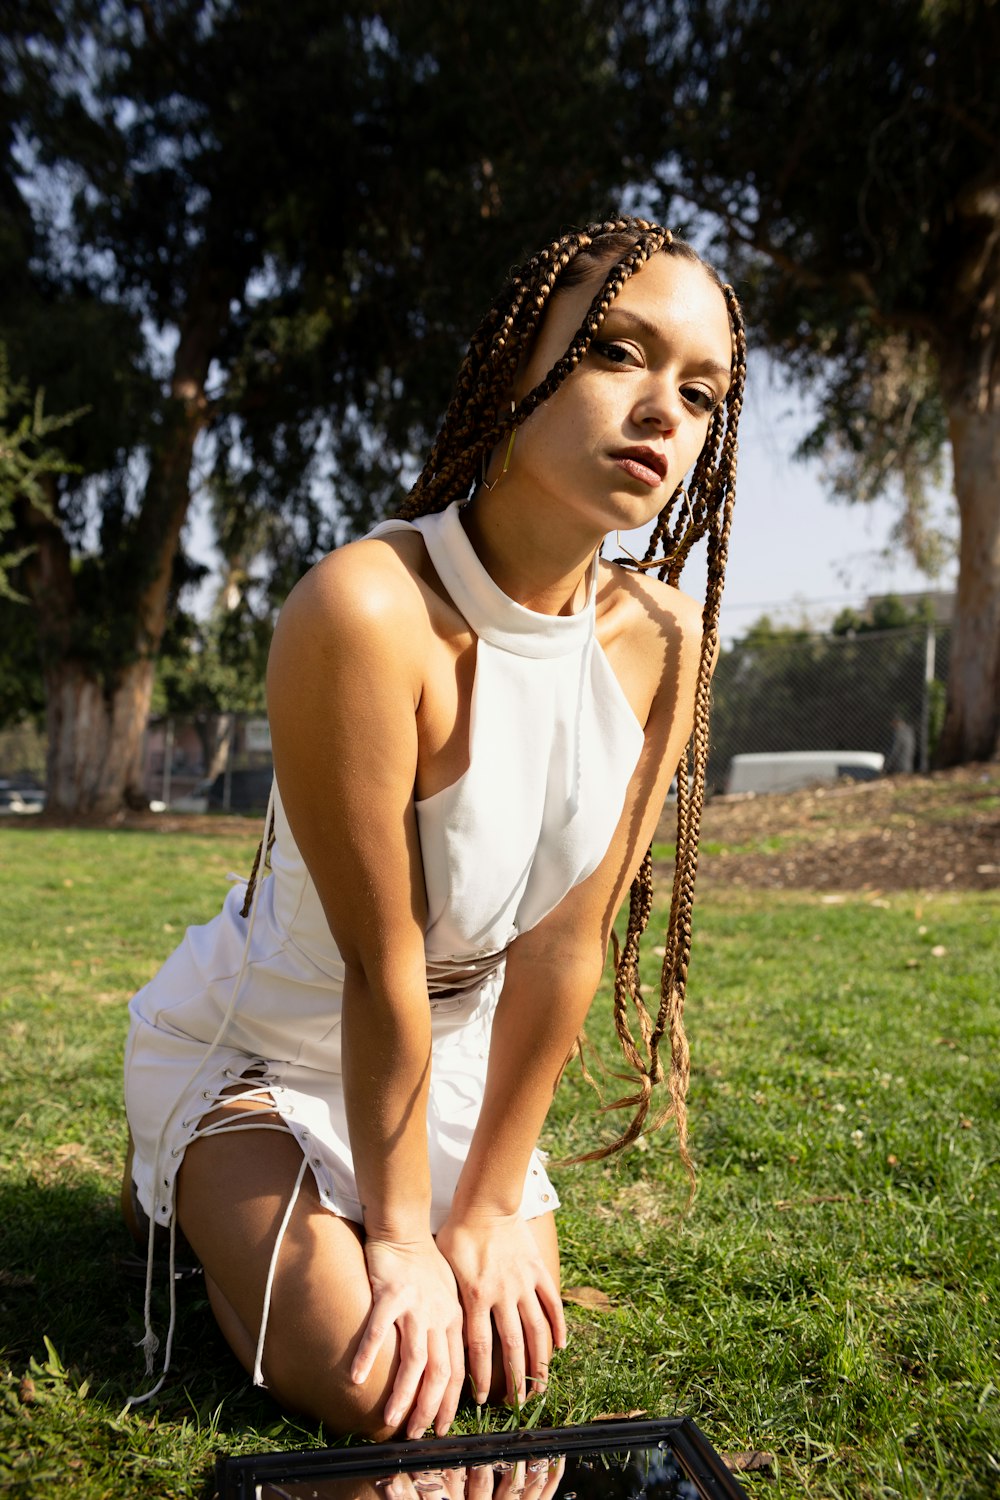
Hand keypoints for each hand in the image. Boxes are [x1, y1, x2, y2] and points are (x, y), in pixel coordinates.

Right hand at [353, 1235, 465, 1437]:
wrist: (404, 1226)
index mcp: (453, 1318)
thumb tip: (444, 1363)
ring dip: (403, 1394)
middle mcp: (438, 1316)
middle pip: (439, 1373)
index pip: (456, 1370)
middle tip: (416, 1435)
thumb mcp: (446, 1295)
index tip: (441, 1427)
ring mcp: (415, 1306)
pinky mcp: (390, 1295)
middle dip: (429, 1409)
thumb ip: (446, 1326)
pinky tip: (357, 1378)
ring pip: (414, 1361)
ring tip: (392, 1421)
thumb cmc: (423, 1262)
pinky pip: (377, 1331)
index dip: (450, 1402)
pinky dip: (368, 1356)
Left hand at [436, 1212, 566, 1407]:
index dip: (481, 1376)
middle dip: (515, 1379)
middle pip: (512, 1346)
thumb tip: (437, 1328)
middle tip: (519, 1403)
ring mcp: (524, 1283)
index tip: (482, 1399)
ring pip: (536, 1330)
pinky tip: (560, 1346)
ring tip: (541, 1384)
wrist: (485, 1202)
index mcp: (476, 1297)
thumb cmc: (458, 1233)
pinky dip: (558, 1325)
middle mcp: (502, 1295)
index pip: (480, 1347)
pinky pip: (552, 1302)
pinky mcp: (538, 1271)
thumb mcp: (444, 1267)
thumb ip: (448, 1298)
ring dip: (540, 1361)